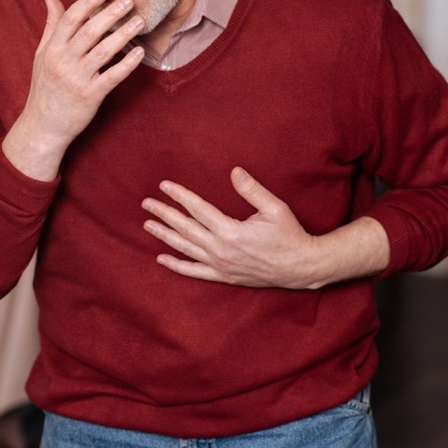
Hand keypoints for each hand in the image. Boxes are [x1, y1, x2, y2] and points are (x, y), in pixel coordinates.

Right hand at [3, 0, 145, 180]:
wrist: (43, 126)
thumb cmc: (44, 87)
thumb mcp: (42, 54)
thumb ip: (51, 25)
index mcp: (52, 49)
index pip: (70, 20)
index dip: (88, 2)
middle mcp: (64, 62)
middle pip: (89, 32)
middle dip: (110, 14)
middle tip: (129, 0)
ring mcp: (77, 80)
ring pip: (103, 52)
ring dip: (123, 35)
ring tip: (139, 21)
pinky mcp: (90, 96)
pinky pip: (112, 77)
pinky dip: (127, 64)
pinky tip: (139, 52)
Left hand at [141, 167, 325, 288]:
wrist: (301, 267)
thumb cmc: (290, 235)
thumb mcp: (275, 208)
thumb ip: (252, 190)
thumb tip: (235, 171)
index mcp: (231, 231)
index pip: (197, 209)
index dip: (179, 195)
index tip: (164, 186)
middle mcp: (221, 250)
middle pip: (185, 228)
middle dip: (164, 214)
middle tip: (146, 203)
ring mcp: (221, 265)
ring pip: (185, 249)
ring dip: (165, 236)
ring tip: (147, 224)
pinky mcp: (224, 276)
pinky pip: (194, 272)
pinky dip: (176, 265)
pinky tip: (161, 259)